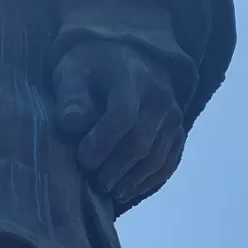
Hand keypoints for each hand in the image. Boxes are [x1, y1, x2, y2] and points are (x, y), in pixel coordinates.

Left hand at [53, 39, 185, 210]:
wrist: (128, 57)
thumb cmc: (92, 68)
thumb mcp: (72, 71)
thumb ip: (70, 95)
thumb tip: (70, 123)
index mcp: (131, 77)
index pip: (123, 116)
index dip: (102, 144)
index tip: (83, 159)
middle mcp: (159, 96)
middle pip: (141, 142)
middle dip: (115, 168)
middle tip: (95, 182)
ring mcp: (172, 115)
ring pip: (156, 157)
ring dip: (132, 180)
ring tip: (109, 190)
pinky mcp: (178, 130)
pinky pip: (169, 162)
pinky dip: (149, 182)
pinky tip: (129, 190)